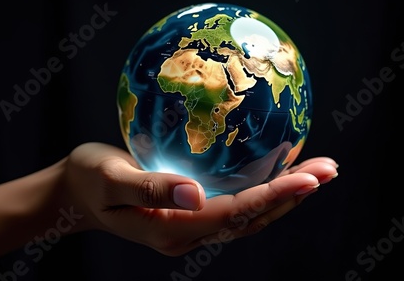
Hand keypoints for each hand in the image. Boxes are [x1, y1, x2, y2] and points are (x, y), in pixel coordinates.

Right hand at [64, 142, 337, 255]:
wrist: (73, 193)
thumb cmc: (87, 179)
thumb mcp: (109, 178)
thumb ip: (150, 188)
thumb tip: (197, 194)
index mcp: (172, 228)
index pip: (235, 213)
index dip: (275, 195)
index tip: (311, 177)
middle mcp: (188, 233)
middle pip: (252, 218)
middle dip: (293, 195)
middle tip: (330, 169)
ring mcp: (190, 227)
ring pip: (248, 216)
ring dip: (284, 195)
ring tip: (317, 172)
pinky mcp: (189, 215)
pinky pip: (234, 206)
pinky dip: (262, 191)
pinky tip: (277, 174)